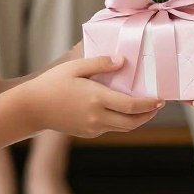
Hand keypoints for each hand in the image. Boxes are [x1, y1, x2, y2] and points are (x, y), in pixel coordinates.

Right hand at [20, 56, 162, 137]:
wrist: (32, 108)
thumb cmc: (53, 83)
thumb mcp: (76, 67)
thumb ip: (100, 63)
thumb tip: (122, 61)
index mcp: (97, 99)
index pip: (131, 106)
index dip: (149, 104)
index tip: (160, 99)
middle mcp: (97, 117)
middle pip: (131, 123)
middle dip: (148, 115)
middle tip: (157, 106)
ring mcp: (92, 128)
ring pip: (122, 127)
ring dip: (135, 119)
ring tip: (143, 108)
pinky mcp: (87, 133)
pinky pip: (109, 128)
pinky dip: (120, 120)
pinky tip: (120, 109)